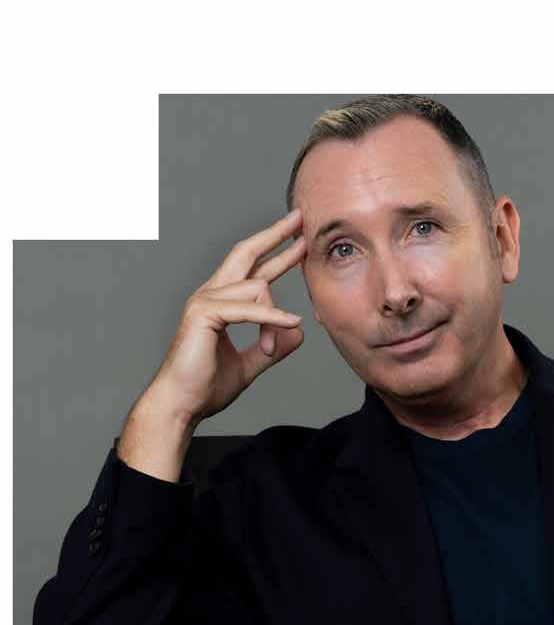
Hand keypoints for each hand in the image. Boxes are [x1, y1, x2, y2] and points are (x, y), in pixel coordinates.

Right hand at [147, 207, 308, 426]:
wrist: (181, 405)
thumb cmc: (205, 387)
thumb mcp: (250, 364)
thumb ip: (273, 346)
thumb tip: (298, 332)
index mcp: (218, 302)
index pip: (250, 267)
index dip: (274, 250)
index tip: (297, 238)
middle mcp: (209, 295)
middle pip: (246, 253)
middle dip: (275, 234)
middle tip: (300, 219)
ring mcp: (204, 301)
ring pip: (257, 288)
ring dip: (274, 320)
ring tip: (271, 349)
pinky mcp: (204, 314)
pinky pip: (249, 309)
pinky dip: (272, 319)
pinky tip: (290, 324)